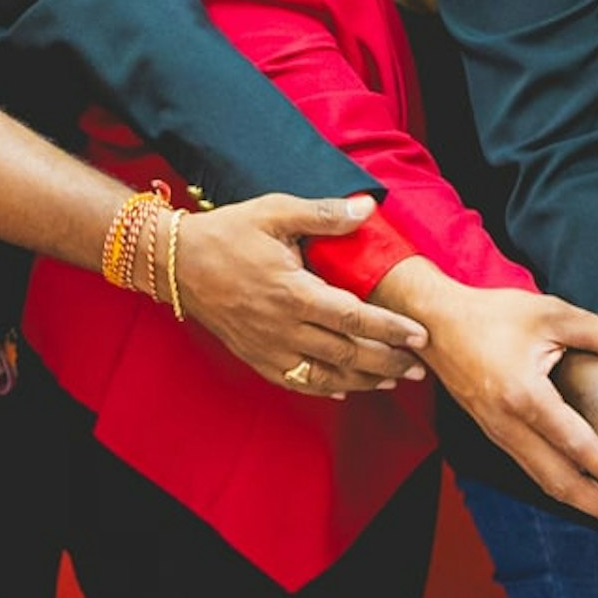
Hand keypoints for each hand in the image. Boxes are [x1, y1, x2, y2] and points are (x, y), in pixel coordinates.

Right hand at [181, 193, 424, 393]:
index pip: (354, 317)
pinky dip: (323, 389)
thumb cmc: (229, 233)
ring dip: (362, 382)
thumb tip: (367, 208)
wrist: (177, 263)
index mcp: (294, 292)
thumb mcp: (276, 212)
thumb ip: (324, 214)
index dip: (391, 329)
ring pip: (324, 376)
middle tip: (419, 368)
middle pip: (346, 354)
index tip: (420, 336)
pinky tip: (344, 389)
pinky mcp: (254, 356)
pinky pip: (294, 382)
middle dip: (387, 363)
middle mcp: (283, 327)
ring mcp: (267, 347)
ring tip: (392, 382)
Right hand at [385, 264, 597, 520]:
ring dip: (580, 501)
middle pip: (558, 480)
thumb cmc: (491, 315)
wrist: (435, 323)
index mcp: (525, 396)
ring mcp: (498, 433)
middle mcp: (509, 425)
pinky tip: (582, 488)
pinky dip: (560, 484)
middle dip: (597, 506)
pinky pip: (531, 467)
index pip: (575, 445)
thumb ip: (594, 331)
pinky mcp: (494, 433)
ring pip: (543, 480)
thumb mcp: (549, 311)